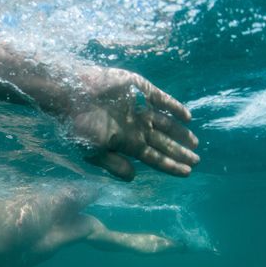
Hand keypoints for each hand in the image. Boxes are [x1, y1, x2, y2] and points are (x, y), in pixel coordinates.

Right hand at [71, 67, 198, 179]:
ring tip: (196, 143)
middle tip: (197, 161)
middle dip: (178, 151)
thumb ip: (114, 164)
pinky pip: (159, 98)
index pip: (152, 156)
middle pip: (161, 141)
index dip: (169, 165)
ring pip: (164, 122)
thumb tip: (134, 177)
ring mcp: (136, 107)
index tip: (187, 173)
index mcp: (124, 141)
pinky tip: (187, 116)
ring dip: (179, 132)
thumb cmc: (77, 125)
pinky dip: (173, 106)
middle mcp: (132, 125)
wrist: (68, 94)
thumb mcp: (93, 152)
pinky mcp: (136, 88)